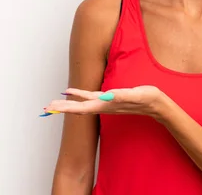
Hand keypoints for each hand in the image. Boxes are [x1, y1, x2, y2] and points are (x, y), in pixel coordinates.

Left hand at [43, 85, 165, 119]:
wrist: (156, 105)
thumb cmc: (147, 98)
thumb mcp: (137, 94)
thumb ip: (123, 95)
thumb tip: (108, 95)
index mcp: (107, 105)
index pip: (83, 107)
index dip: (68, 107)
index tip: (54, 108)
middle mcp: (103, 106)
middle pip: (78, 108)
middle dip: (62, 108)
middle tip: (46, 108)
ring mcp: (106, 103)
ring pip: (81, 104)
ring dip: (67, 104)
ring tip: (54, 103)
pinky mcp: (109, 99)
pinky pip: (89, 98)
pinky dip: (79, 96)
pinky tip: (73, 93)